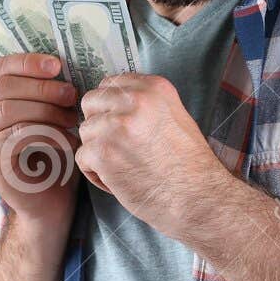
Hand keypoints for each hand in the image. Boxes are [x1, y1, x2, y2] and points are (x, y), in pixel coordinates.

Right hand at [0, 53, 81, 255]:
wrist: (49, 203)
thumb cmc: (51, 155)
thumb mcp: (44, 113)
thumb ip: (40, 88)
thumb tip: (58, 60)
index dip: (28, 63)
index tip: (58, 65)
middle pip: (1, 88)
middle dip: (41, 87)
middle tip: (72, 94)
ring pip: (8, 109)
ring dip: (46, 110)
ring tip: (73, 119)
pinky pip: (16, 134)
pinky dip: (47, 133)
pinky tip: (68, 141)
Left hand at [73, 73, 230, 238]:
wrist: (197, 198)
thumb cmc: (190, 166)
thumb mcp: (177, 118)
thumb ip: (147, 104)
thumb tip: (115, 103)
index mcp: (154, 89)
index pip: (112, 82)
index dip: (110, 104)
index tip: (118, 120)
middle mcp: (134, 101)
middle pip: (91, 102)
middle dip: (98, 123)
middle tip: (116, 145)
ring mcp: (115, 126)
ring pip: (85, 131)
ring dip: (97, 150)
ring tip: (122, 166)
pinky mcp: (102, 153)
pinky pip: (82, 157)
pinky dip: (95, 172)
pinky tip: (117, 180)